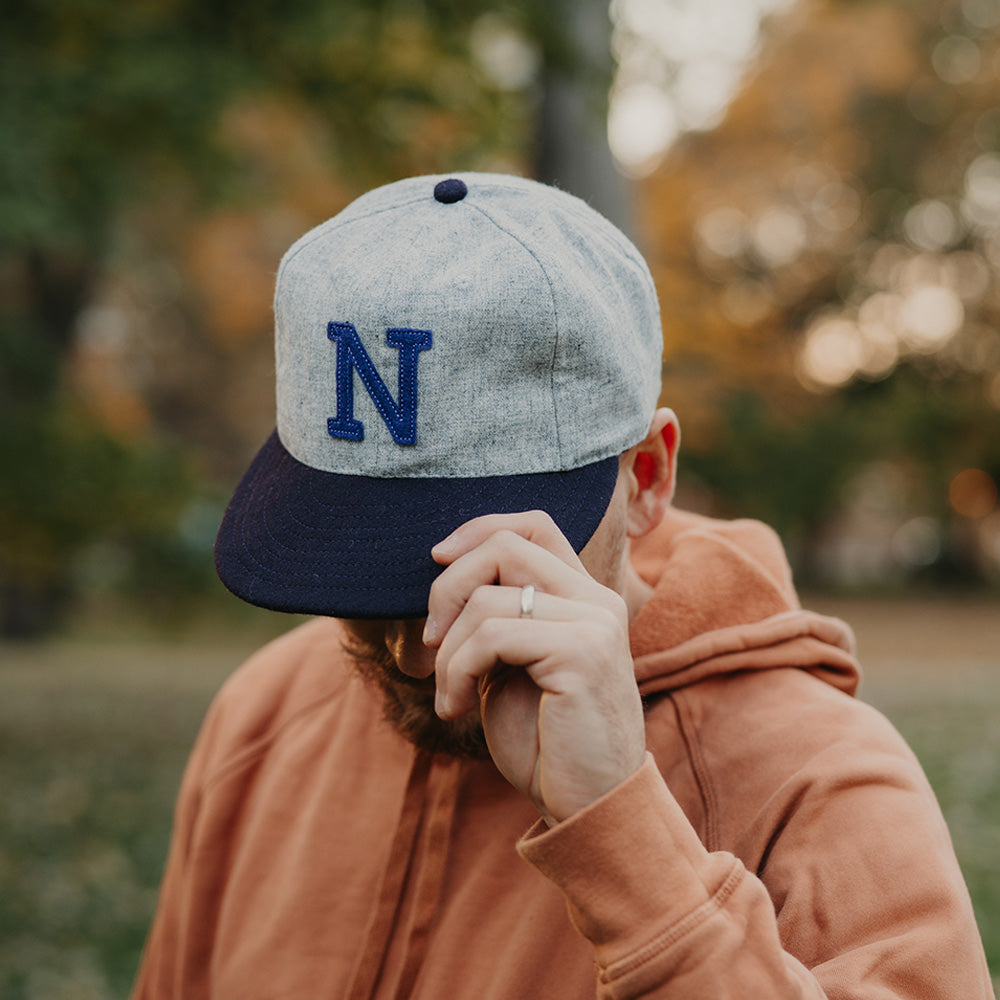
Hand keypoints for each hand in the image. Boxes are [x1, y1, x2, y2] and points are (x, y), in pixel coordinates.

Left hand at [424, 511, 645, 824]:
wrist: (588, 806)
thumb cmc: (544, 743)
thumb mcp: (511, 667)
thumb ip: (495, 618)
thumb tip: (443, 570)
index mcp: (583, 597)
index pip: (533, 523)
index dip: (478, 529)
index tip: (437, 560)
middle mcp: (596, 600)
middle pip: (504, 546)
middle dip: (446, 587)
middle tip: (431, 641)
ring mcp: (594, 622)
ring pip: (487, 597)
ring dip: (448, 651)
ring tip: (447, 694)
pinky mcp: (582, 652)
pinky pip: (491, 636)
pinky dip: (456, 672)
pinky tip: (455, 710)